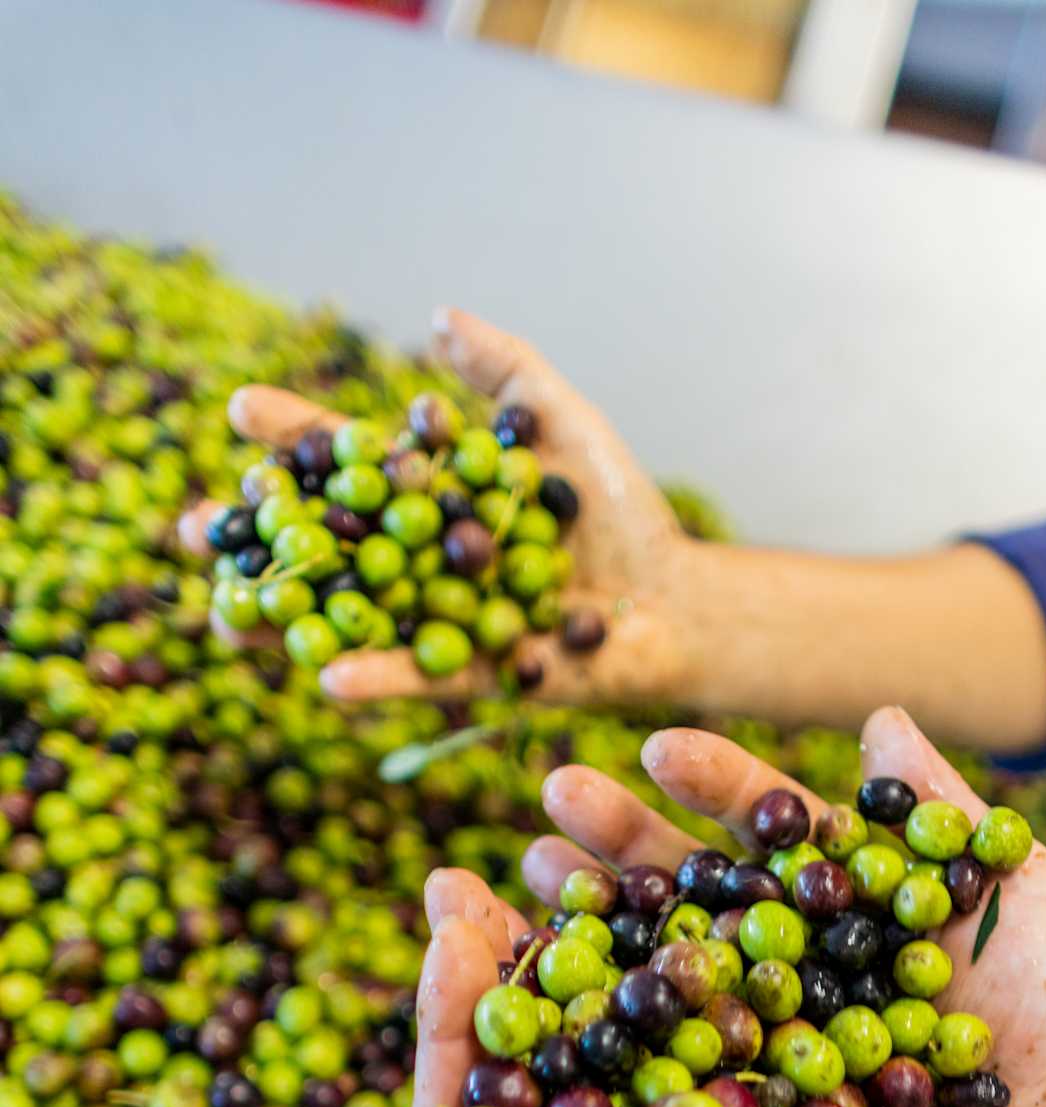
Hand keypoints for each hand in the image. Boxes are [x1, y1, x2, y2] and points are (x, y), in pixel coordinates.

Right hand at [177, 307, 700, 707]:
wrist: (677, 598)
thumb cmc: (621, 514)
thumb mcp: (562, 425)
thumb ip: (504, 370)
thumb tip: (438, 314)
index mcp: (430, 499)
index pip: (347, 464)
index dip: (296, 440)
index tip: (243, 408)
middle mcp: (420, 562)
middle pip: (324, 547)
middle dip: (258, 540)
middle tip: (193, 526)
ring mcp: (439, 622)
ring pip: (348, 620)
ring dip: (286, 621)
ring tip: (229, 612)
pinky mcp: (473, 677)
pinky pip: (418, 677)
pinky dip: (375, 677)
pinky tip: (328, 676)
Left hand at [380, 869, 937, 1106]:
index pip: (468, 1095)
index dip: (449, 1011)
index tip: (449, 931)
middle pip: (527, 1040)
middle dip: (492, 956)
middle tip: (463, 875)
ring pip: (612, 1016)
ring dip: (582, 941)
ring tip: (557, 862)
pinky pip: (706, 1020)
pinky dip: (687, 959)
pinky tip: (678, 894)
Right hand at [522, 706, 1045, 1106]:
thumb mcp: (1014, 888)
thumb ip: (944, 808)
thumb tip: (880, 714)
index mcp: (841, 896)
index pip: (766, 823)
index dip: (715, 781)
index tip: (659, 747)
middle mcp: (790, 957)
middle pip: (694, 885)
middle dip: (621, 837)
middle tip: (553, 793)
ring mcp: (765, 1029)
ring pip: (668, 966)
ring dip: (595, 920)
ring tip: (525, 880)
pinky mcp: (755, 1101)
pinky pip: (677, 1063)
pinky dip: (614, 1035)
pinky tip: (551, 1003)